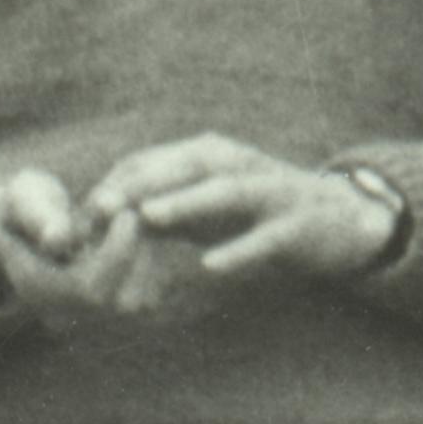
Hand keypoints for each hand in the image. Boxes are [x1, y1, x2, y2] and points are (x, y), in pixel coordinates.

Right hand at [0, 162, 207, 325]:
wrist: (24, 227)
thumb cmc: (23, 204)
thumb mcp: (23, 199)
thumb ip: (37, 215)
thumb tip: (57, 241)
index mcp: (37, 290)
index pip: (89, 288)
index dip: (117, 253)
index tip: (129, 213)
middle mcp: (65, 313)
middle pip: (123, 304)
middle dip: (140, 257)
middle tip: (143, 216)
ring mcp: (90, 317)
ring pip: (141, 303)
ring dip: (151, 260)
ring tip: (144, 223)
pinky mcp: (112, 310)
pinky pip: (149, 297)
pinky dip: (155, 266)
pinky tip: (146, 236)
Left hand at [91, 134, 404, 290]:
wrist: (337, 221)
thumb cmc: (258, 214)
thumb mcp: (206, 209)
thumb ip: (162, 211)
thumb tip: (107, 225)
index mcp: (210, 155)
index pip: (154, 161)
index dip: (117, 182)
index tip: (84, 210)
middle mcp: (238, 163)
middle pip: (183, 168)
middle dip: (140, 184)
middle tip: (100, 207)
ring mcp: (269, 190)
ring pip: (224, 191)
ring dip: (185, 202)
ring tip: (150, 217)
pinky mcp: (296, 223)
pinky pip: (265, 237)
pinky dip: (239, 250)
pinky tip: (211, 267)